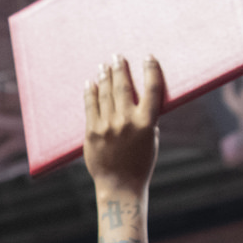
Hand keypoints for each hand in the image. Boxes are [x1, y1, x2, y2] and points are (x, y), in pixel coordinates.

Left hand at [83, 56, 165, 242]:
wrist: (120, 186)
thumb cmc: (140, 163)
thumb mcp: (151, 140)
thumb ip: (146, 119)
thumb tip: (139, 99)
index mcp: (147, 123)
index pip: (152, 89)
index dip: (151, 70)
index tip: (148, 57)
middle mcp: (126, 122)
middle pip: (123, 87)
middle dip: (121, 68)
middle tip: (118, 56)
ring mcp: (108, 126)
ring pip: (106, 94)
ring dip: (105, 76)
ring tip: (104, 65)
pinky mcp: (92, 132)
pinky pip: (90, 106)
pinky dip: (91, 92)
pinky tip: (91, 82)